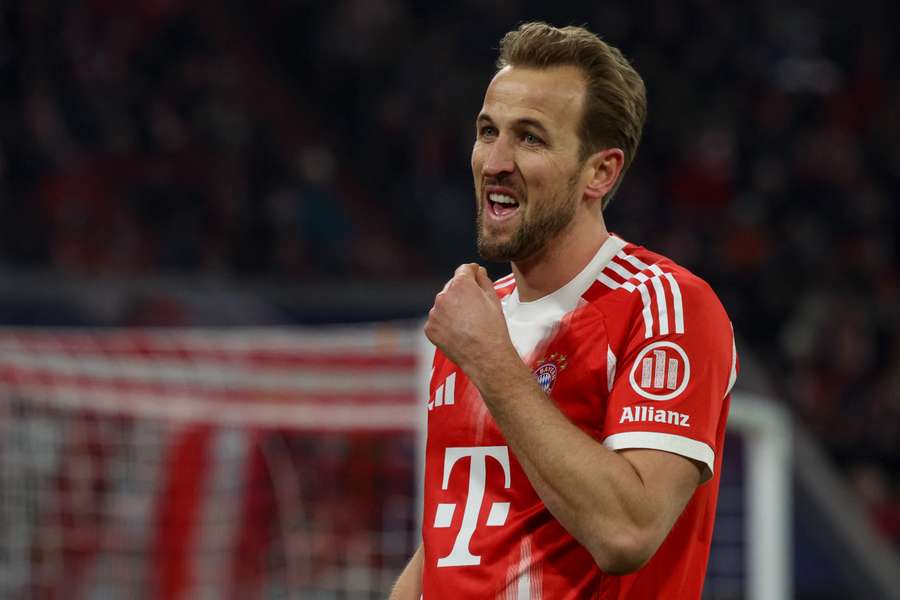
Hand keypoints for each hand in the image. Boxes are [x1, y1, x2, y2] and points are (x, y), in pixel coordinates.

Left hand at [424, 263, 516, 378]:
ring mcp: (435, 313)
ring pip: (443, 305)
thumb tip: (478, 272)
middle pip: (452, 287)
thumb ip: (484, 281)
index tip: (475, 275)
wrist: (484, 356)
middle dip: (461, 293)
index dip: (472, 272)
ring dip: (452, 309)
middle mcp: (443, 296)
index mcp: (460, 285)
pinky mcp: (430, 328)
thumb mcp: (494, 299)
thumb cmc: (492, 329)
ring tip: (467, 323)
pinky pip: (437, 321)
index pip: (464, 270)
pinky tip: (458, 332)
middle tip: (474, 306)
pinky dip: (445, 324)